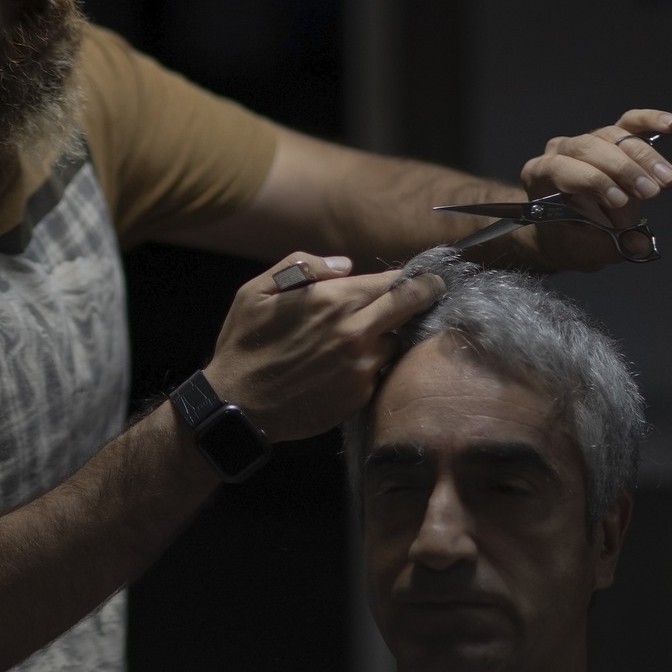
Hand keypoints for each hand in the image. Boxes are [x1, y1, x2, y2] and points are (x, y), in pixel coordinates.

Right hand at [202, 253, 444, 441]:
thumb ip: (301, 266)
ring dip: (385, 337)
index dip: (412, 277)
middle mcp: (355, 331)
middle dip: (426, 294)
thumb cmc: (243, 344)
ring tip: (362, 340)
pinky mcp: (360, 395)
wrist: (238, 406)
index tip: (426, 276)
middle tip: (434, 290)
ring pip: (393, 342)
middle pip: (410, 306)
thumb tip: (345, 265)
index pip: (392, 281)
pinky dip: (370, 366)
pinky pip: (378, 373)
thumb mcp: (255, 292)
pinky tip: (345, 368)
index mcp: (331, 300)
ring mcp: (362, 366)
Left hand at [520, 109, 671, 270]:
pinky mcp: (612, 138)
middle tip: (651, 192)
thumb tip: (637, 243)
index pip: (560, 167)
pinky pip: (631, 122)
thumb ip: (607, 246)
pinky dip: (652, 121)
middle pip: (589, 147)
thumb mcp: (582, 250)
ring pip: (613, 135)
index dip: (592, 180)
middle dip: (623, 169)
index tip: (619, 200)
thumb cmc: (569, 237)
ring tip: (667, 180)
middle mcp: (559, 152)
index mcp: (540, 176)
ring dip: (644, 157)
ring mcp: (586, 141)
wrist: (568, 230)